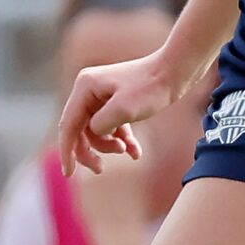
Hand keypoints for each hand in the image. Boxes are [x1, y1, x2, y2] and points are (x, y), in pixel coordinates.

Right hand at [58, 51, 191, 175]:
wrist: (176, 71)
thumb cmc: (151, 88)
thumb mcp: (123, 110)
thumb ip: (100, 125)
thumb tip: (94, 133)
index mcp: (85, 87)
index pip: (68, 124)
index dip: (67, 150)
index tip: (68, 173)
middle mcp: (89, 90)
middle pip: (80, 129)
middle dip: (91, 150)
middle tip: (100, 168)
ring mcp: (103, 96)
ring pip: (97, 131)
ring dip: (110, 144)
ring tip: (126, 149)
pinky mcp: (118, 102)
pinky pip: (114, 127)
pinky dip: (123, 140)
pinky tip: (135, 153)